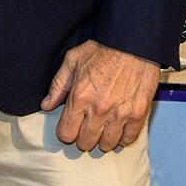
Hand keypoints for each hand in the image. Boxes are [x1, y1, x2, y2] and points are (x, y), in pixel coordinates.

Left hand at [40, 41, 159, 152]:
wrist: (134, 41)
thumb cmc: (106, 48)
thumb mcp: (73, 60)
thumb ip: (58, 85)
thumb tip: (47, 104)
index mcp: (80, 97)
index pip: (66, 134)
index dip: (66, 132)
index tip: (71, 127)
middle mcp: (99, 109)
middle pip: (85, 143)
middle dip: (84, 137)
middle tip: (88, 126)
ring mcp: (120, 113)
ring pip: (106, 144)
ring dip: (103, 138)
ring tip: (104, 127)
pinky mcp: (138, 113)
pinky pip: (128, 139)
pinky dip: (123, 137)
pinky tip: (120, 127)